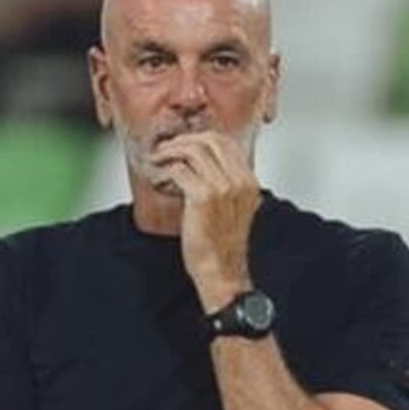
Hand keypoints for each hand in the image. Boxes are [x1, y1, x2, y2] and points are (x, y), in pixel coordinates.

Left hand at [153, 132, 261, 309]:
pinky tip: (160, 178)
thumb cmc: (223, 245)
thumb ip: (227, 185)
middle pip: (210, 140)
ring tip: (159, 159)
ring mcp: (223, 189)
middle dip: (183, 140)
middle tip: (167, 149)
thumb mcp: (236, 209)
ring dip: (170, 151)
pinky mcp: (203, 198)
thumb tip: (202, 163)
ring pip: (193, 150)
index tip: (184, 144)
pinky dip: (166, 170)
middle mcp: (239, 182)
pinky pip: (179, 170)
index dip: (201, 138)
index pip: (226, 143)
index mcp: (249, 183)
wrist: (222, 271)